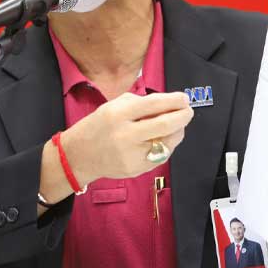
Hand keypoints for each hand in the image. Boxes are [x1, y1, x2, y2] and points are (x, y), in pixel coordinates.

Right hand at [62, 92, 192, 183]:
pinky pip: (161, 156)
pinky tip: (166, 138)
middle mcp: (125, 134)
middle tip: (188, 111)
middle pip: (164, 125)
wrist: (79, 155)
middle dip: (182, 116)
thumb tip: (168, 103)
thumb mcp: (112, 106)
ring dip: (178, 131)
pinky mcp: (136, 169)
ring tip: (178, 124)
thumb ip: (139, 102)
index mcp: (118, 114)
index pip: (153, 104)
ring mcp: (131, 155)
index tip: (184, 98)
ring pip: (167, 143)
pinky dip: (168, 145)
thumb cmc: (98, 126)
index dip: (174, 100)